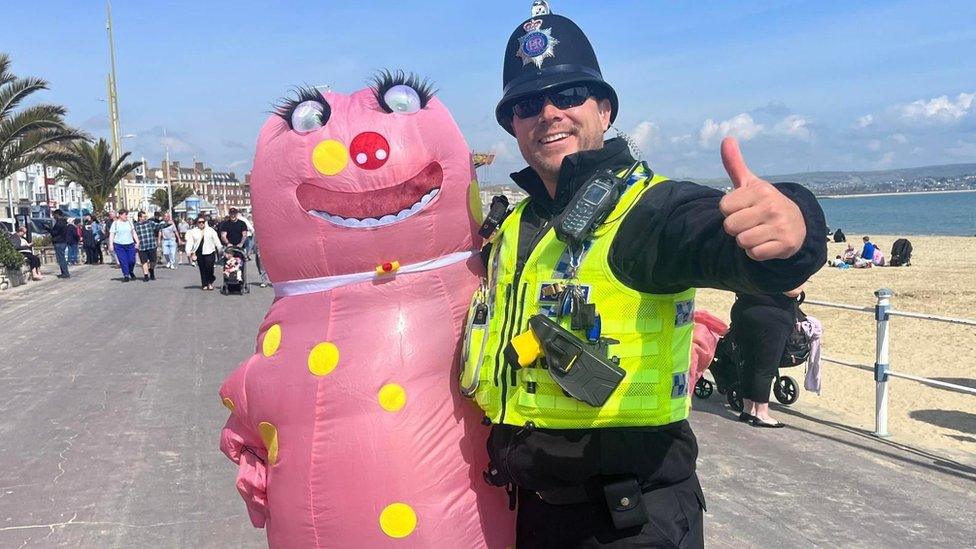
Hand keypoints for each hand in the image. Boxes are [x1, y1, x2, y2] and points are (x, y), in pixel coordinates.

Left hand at [718, 137, 805, 260]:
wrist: (798, 224)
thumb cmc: (764, 203)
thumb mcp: (751, 183)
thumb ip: (735, 164)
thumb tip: (726, 138)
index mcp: (760, 190)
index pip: (724, 207)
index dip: (730, 211)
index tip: (743, 208)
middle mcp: (771, 206)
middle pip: (730, 226)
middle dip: (736, 228)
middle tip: (750, 222)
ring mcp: (780, 226)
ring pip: (741, 241)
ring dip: (746, 241)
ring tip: (759, 232)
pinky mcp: (785, 244)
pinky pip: (754, 254)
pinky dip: (756, 252)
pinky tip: (766, 243)